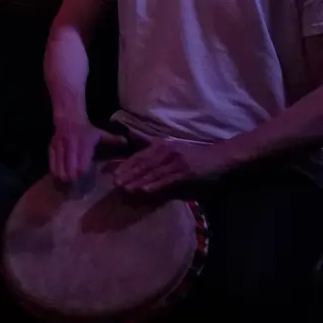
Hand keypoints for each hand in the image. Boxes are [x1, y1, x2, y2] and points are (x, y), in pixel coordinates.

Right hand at [48, 118, 126, 184]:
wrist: (69, 119)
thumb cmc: (87, 129)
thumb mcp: (100, 134)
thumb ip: (113, 140)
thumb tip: (128, 142)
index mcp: (84, 145)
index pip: (81, 165)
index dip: (81, 173)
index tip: (83, 177)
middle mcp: (71, 147)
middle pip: (69, 170)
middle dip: (72, 178)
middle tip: (75, 183)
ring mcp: (59, 148)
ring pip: (59, 169)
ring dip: (63, 176)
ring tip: (67, 181)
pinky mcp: (51, 148)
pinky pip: (51, 164)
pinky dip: (55, 171)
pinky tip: (58, 175)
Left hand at [113, 136, 234, 194]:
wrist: (221, 155)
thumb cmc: (195, 153)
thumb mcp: (173, 147)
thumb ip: (155, 151)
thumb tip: (135, 151)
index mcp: (161, 145)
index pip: (139, 156)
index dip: (125, 165)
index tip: (114, 174)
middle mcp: (166, 151)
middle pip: (142, 164)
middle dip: (128, 174)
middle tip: (115, 184)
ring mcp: (176, 161)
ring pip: (153, 172)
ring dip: (138, 181)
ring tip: (126, 189)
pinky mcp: (186, 172)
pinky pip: (167, 179)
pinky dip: (155, 184)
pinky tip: (145, 190)